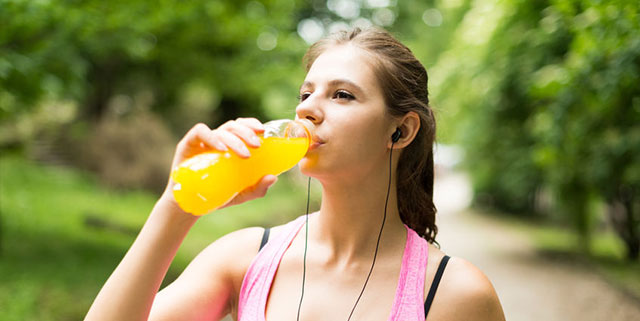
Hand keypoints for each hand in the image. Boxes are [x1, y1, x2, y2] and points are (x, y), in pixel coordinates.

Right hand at [161, 118, 277, 211]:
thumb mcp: (241, 194)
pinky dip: (212, 137)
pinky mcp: (188, 144)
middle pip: (233, 126)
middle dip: (247, 133)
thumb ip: (257, 188)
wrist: (190, 206)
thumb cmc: (217, 195)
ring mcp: (203, 141)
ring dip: (235, 139)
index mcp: (230, 145)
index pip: (241, 126)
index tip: (262, 131)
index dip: (252, 124)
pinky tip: (222, 149)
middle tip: (256, 146)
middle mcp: (217, 140)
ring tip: (244, 154)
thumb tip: (273, 178)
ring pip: (221, 130)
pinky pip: (200, 132)